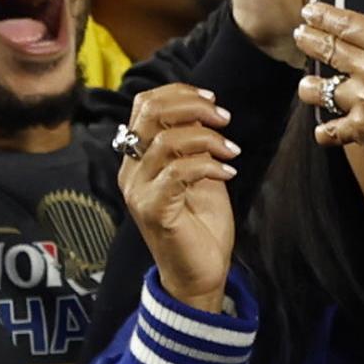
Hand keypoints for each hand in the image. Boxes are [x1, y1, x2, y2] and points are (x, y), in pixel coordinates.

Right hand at [115, 81, 244, 311]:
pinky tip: (229, 173)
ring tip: (232, 152)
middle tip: (224, 119)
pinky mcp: (153, 210)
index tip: (213, 100)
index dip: (179, 93)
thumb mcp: (200, 170)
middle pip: (150, 113)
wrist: (198, 271)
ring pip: (166, 142)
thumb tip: (203, 107)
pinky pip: (178, 173)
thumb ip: (193, 141)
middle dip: (193, 107)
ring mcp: (138, 191)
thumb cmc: (200, 221)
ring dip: (208, 139)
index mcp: (139, 157)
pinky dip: (209, 166)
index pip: (144, 104)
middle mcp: (131, 171)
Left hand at [295, 0, 363, 172]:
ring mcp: (363, 103)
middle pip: (325, 50)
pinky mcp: (361, 131)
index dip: (322, 14)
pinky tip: (326, 123)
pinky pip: (329, 129)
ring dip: (310, 86)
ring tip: (309, 83)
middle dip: (308, 40)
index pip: (345, 22)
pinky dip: (326, 128)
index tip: (311, 11)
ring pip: (317, 90)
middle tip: (302, 35)